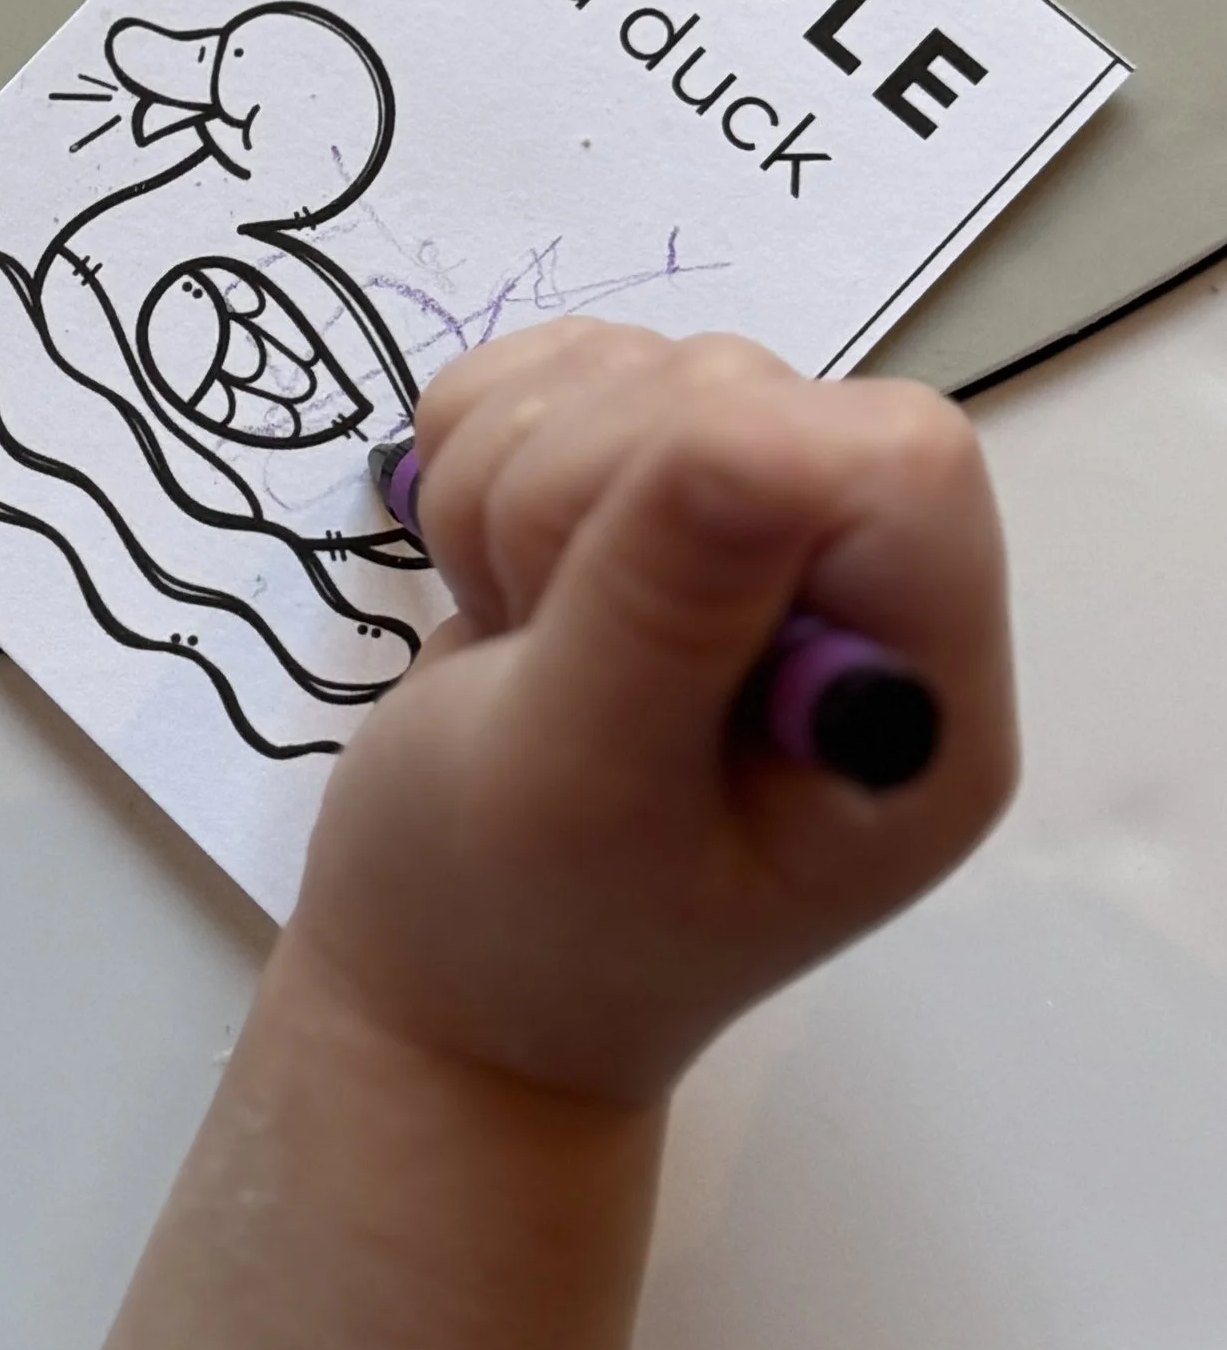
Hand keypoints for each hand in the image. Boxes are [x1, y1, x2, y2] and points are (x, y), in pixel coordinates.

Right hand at [291, 321, 1017, 1105]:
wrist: (437, 982)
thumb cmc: (509, 920)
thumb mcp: (581, 786)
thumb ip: (668, 607)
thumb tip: (752, 432)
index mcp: (913, 698)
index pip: (895, 459)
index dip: (736, 470)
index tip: (611, 592)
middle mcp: (860, 604)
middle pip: (747, 392)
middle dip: (580, 487)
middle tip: (538, 645)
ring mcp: (755, 542)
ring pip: (643, 367)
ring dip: (517, 473)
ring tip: (515, 633)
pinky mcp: (647, 496)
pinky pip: (567, 367)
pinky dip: (481, 443)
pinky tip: (487, 578)